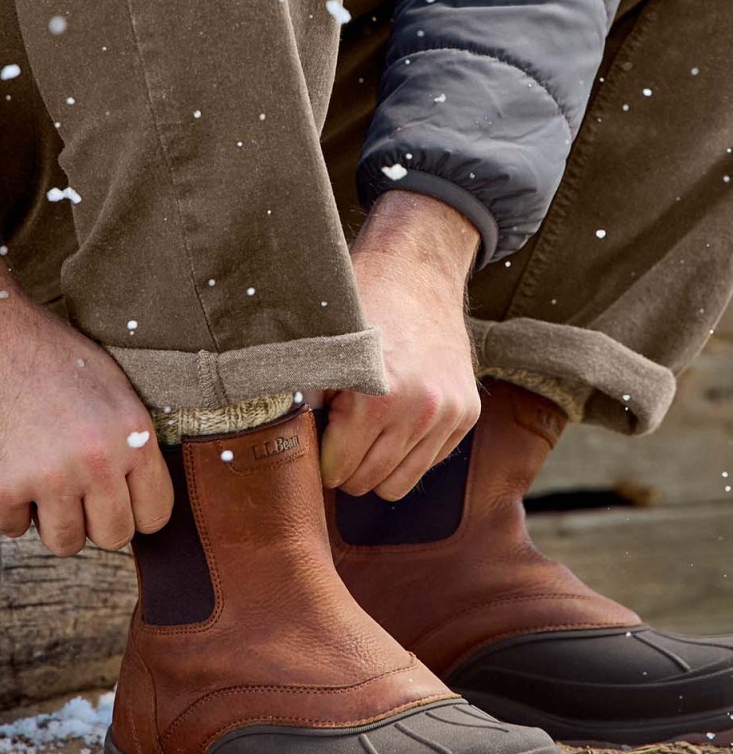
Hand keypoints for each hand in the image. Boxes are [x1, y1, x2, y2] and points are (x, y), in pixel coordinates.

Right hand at [0, 254, 172, 554]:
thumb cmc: (45, 353)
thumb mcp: (111, 387)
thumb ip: (129, 440)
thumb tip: (141, 490)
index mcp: (132, 434)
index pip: (155, 512)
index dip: (138, 512)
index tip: (123, 505)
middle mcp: (97, 461)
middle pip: (113, 535)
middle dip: (97, 520)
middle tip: (80, 495)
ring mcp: (48, 478)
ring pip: (65, 542)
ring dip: (54, 520)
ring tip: (45, 483)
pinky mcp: (1, 488)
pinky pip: (15, 528)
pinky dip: (11, 507)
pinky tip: (10, 468)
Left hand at [320, 192, 480, 500]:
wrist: (417, 270)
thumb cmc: (361, 304)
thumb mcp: (321, 348)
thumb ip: (303, 400)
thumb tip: (286, 446)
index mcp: (377, 398)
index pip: (337, 470)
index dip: (319, 457)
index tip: (318, 436)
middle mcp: (419, 412)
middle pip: (368, 482)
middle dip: (346, 464)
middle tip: (338, 431)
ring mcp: (449, 415)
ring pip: (401, 483)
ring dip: (377, 466)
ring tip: (365, 430)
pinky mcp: (468, 413)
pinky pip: (430, 462)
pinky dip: (408, 450)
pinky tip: (395, 417)